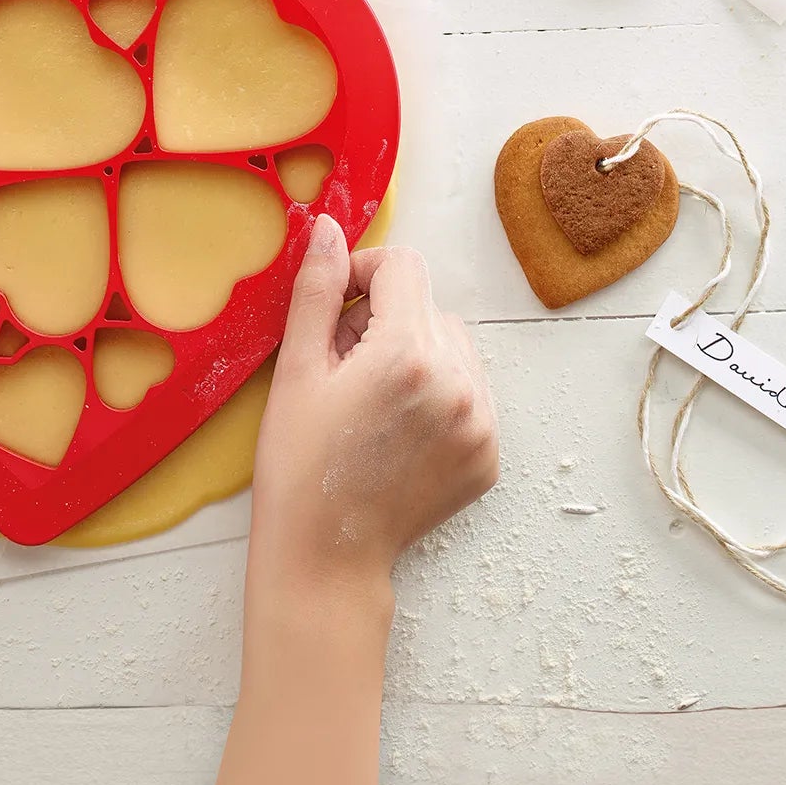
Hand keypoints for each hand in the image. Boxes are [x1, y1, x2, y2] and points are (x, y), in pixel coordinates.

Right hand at [249, 214, 497, 596]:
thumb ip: (317, 289)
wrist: (325, 557)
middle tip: (344, 370)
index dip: (361, 275)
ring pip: (453, 345)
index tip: (333, 312)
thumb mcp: (296, 368)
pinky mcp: (489, 454)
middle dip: (384, 320)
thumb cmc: (299, 463)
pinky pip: (469, 390)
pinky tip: (398, 429)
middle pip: (427, 306)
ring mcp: (482, 423)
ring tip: (372, 401)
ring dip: (416, 353)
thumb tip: (327, 227)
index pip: (402, 267)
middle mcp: (458, 383)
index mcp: (408, 354)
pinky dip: (438, 395)